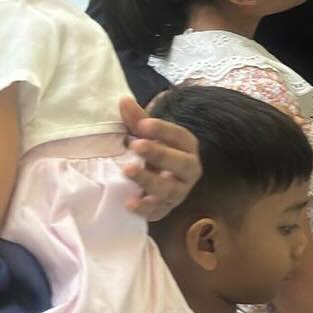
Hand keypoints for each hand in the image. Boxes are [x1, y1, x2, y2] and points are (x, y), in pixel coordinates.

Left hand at [121, 96, 200, 219]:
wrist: (154, 180)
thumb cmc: (152, 152)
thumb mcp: (145, 134)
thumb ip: (137, 119)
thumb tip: (123, 101)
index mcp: (187, 147)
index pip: (181, 137)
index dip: (163, 130)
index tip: (143, 124)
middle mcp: (189, 170)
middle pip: (181, 164)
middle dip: (160, 154)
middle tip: (136, 144)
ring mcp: (179, 192)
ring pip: (170, 190)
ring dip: (149, 180)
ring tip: (127, 170)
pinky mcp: (166, 209)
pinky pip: (158, 212)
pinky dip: (144, 208)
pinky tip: (128, 202)